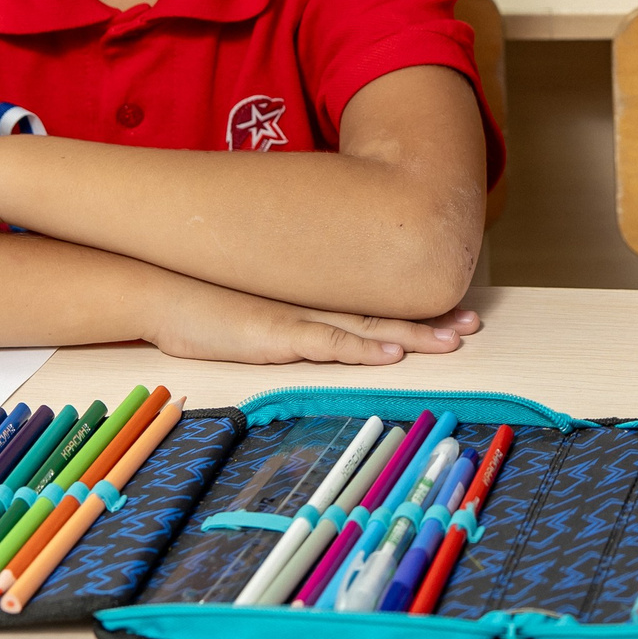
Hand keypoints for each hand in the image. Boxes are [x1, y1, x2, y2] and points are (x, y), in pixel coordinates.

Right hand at [148, 278, 483, 364]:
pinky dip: (360, 350)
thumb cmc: (207, 295)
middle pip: (385, 313)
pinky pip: (326, 344)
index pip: (377, 303)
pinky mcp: (276, 335)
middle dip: (432, 320)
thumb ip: (291, 307)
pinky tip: (390, 355)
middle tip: (474, 322)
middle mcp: (316, 303)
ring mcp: (298, 318)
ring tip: (453, 339)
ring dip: (412, 336)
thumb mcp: (258, 302)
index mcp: (315, 296)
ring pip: (368, 329)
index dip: (419, 308)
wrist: (163, 284)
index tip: (457, 309)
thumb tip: (319, 317)